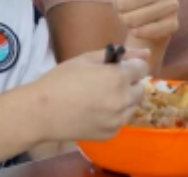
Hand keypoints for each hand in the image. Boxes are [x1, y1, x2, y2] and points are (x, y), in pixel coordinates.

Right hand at [30, 49, 148, 141]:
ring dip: (124, 99)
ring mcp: (118, 120)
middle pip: (141, 89)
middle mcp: (123, 100)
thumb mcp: (87, 59)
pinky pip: (122, 121)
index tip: (118, 67)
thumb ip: (118, 54)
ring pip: (133, 106)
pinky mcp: (111, 134)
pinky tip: (96, 111)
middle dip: (130, 82)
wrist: (42, 112)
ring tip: (101, 97)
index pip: (142, 69)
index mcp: (118, 77)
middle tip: (108, 82)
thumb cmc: (61, 79)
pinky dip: (115, 115)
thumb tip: (145, 52)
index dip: (131, 66)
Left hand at [112, 0, 178, 42]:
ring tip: (131, 14)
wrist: (145, 17)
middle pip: (126, 3)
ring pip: (135, 19)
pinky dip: (138, 32)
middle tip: (125, 4)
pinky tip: (140, 27)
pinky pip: (147, 32)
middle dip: (119, 7)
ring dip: (127, 20)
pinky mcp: (174, 25)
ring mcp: (174, 6)